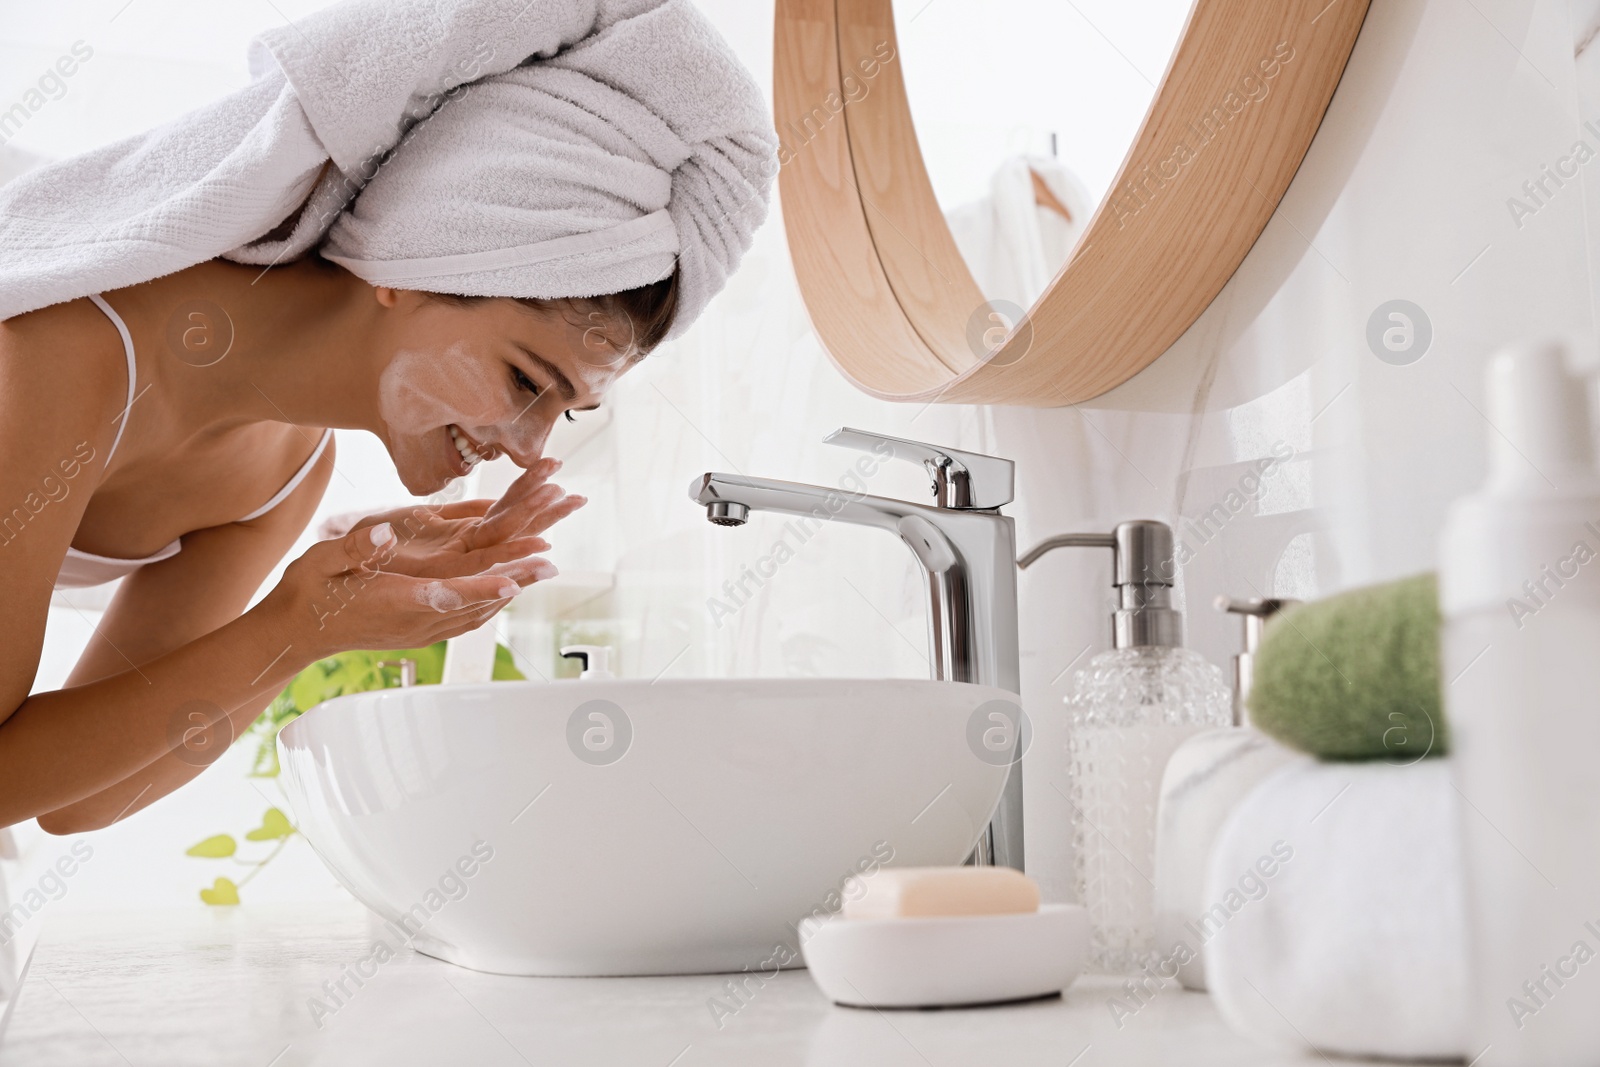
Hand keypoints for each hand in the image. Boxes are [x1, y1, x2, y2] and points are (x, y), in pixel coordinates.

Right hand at [264, 460, 585, 657]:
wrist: (296, 632)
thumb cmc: (309, 591)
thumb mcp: (322, 561)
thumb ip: (354, 548)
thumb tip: (383, 533)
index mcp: (393, 602)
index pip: (446, 594)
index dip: (482, 588)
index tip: (513, 580)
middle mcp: (413, 622)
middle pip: (474, 604)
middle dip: (514, 582)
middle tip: (550, 565)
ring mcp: (418, 632)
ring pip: (475, 614)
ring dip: (509, 592)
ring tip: (541, 572)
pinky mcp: (419, 633)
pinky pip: (463, 620)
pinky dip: (490, 603)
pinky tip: (506, 591)